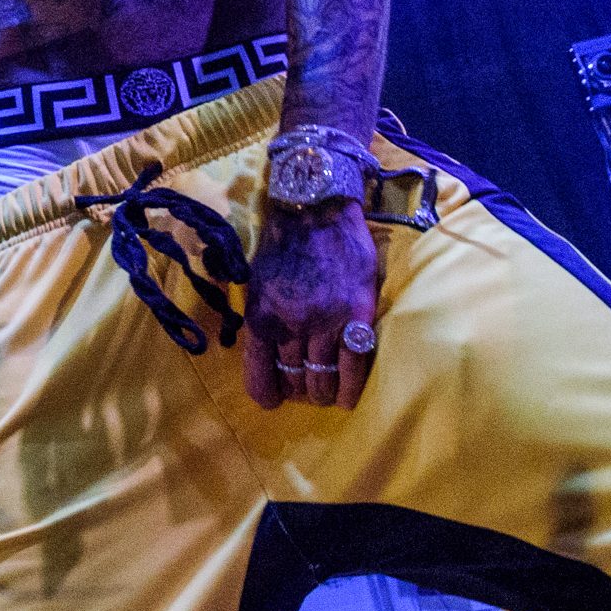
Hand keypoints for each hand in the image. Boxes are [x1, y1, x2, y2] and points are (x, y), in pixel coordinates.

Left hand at [242, 199, 379, 410]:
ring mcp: (326, 324)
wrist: (317, 211)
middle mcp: (291, 327)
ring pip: (324, 380)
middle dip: (300, 391)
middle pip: (295, 382)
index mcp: (260, 319)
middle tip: (307, 387)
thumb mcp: (253, 285)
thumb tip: (260, 356)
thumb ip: (258, 321)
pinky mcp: (357, 317)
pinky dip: (351, 388)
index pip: (260, 378)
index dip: (268, 395)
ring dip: (325, 392)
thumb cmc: (282, 247)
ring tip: (327, 392)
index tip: (275, 399)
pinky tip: (349, 397)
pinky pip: (355, 367)